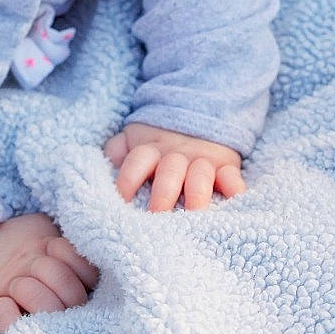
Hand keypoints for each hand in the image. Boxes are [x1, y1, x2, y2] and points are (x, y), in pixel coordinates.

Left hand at [0, 212, 98, 332]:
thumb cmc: (17, 241)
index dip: (71, 258)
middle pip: (74, 296)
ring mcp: (37, 316)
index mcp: (75, 280)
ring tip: (15, 283)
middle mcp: (61, 302)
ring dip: (31, 291)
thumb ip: (61, 237)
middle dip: (52, 273)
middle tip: (31, 264)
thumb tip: (64, 246)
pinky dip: (5, 314)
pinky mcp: (12, 328)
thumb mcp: (41, 229)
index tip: (49, 246)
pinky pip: (14, 328)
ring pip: (50, 311)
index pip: (91, 277)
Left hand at [102, 122, 245, 211]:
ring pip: (201, 174)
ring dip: (197, 193)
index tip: (123, 200)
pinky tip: (234, 203)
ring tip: (195, 214)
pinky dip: (235, 189)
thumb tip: (100, 170)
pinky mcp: (227, 167)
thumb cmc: (156, 146)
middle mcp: (177, 156)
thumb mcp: (131, 141)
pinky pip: (233, 177)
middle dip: (163, 192)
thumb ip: (115, 152)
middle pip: (169, 170)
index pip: (138, 160)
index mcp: (151, 149)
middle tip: (158, 215)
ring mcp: (203, 161)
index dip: (129, 178)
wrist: (197, 118)